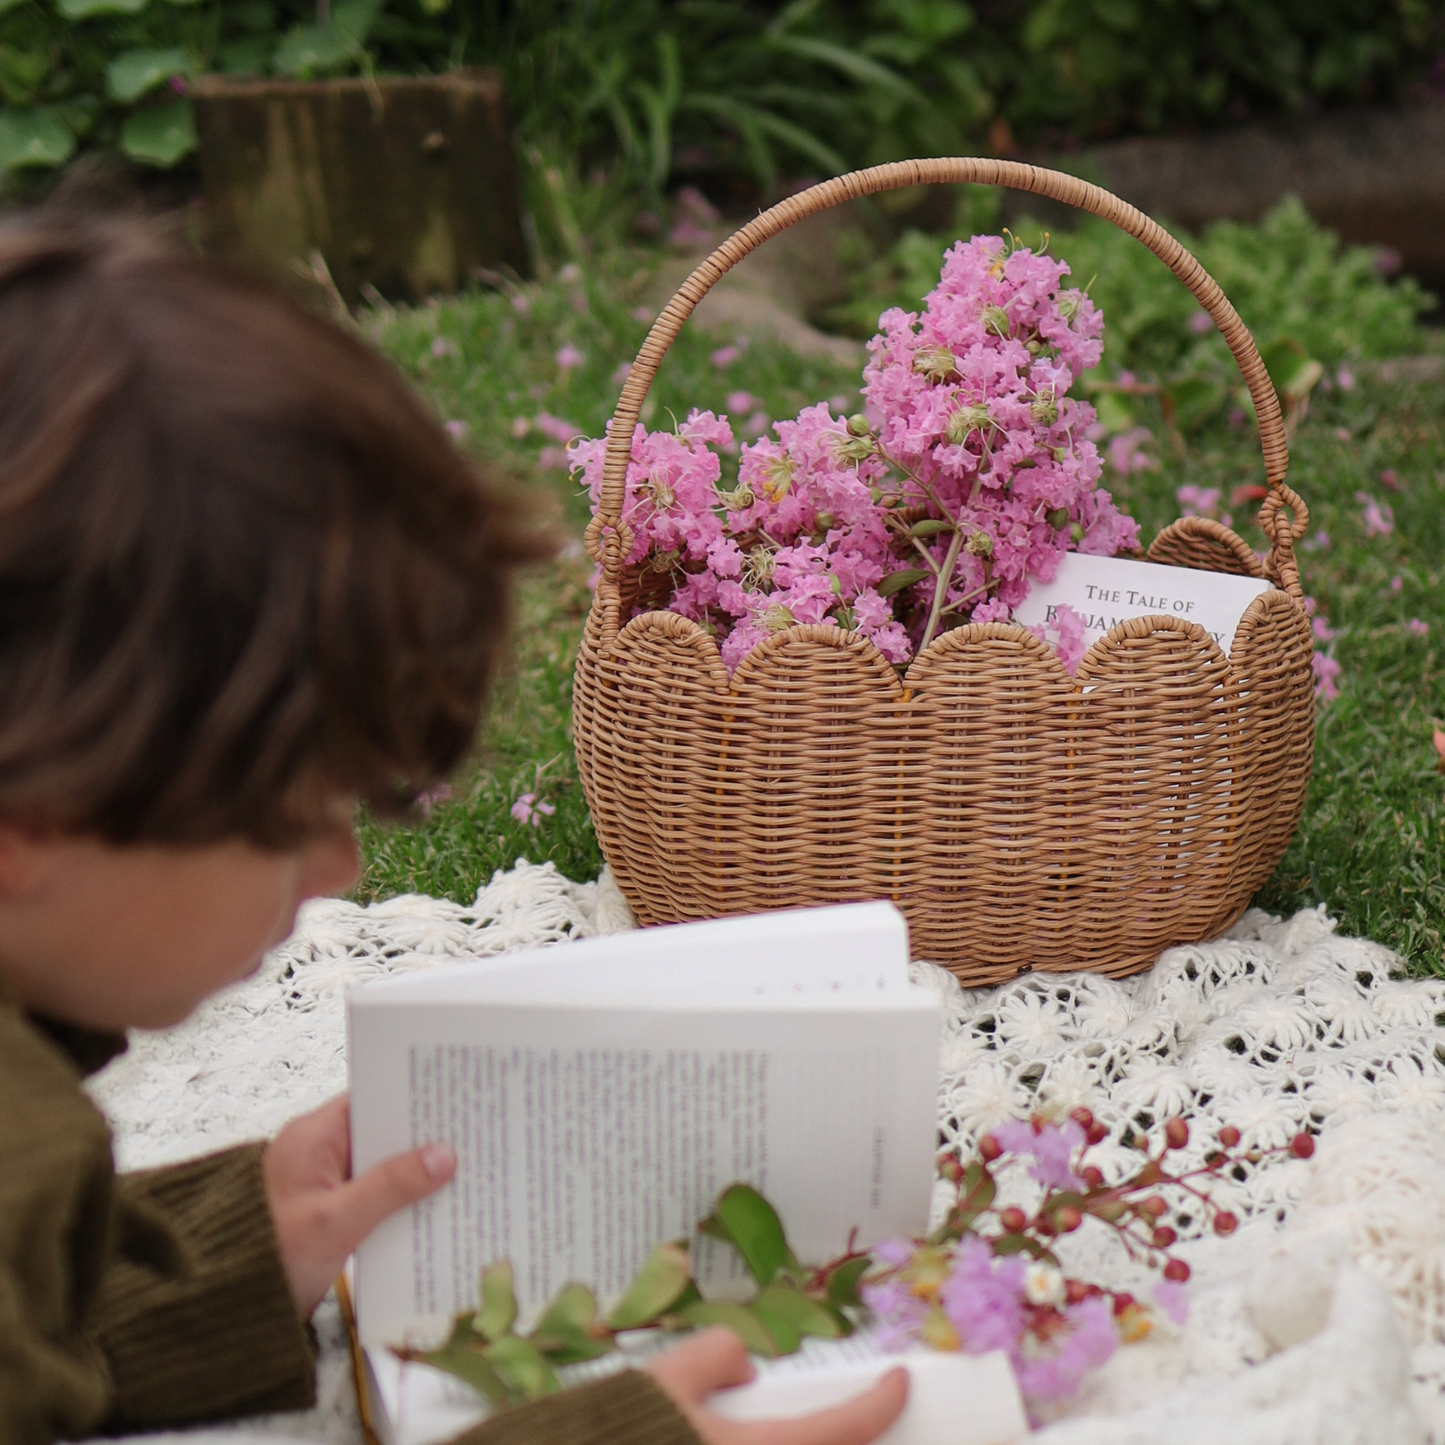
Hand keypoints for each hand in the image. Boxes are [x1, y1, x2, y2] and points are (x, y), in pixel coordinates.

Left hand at [261, 1094, 455, 1315]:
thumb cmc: (267, 1258)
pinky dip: (400, 1203)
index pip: (373, 1099)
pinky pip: (375, 1197)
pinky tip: (432, 1210)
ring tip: (465, 1174)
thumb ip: (391, 1186)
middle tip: (472, 1139)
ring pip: (382, 1168)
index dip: (414, 1099)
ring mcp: (326, 1185)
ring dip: (415, 1176)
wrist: (224, 1312)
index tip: (456, 1101)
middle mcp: (321, 1153)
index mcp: (315, 1136)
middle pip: (383, 1134)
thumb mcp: (336, 1221)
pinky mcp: (332, 1214)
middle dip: (423, 1140)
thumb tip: (444, 1156)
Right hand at [646, 1329, 908, 1444]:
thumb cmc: (623, 1436)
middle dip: (851, 1437)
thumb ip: (716, 1353)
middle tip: (858, 1411)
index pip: (845, 1430)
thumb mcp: (667, 1378)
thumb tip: (746, 1364)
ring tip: (815, 1423)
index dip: (881, 1404)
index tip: (899, 1381)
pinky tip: (769, 1438)